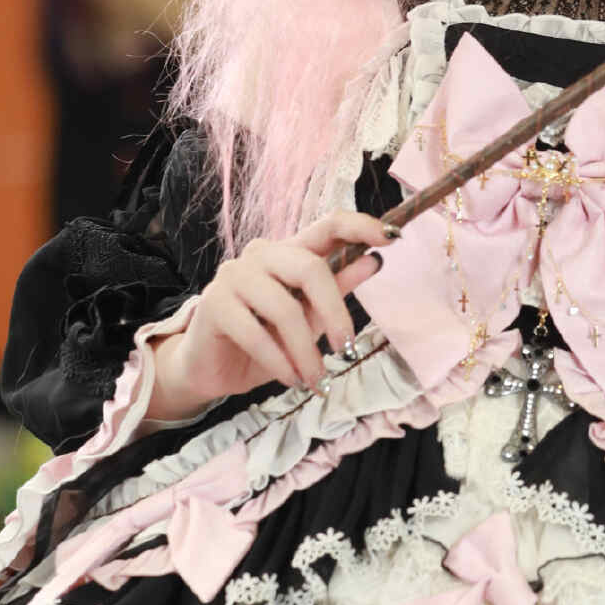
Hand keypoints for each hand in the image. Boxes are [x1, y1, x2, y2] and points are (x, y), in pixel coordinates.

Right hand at [151, 212, 389, 414]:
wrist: (212, 369)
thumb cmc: (265, 341)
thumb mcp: (311, 319)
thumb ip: (338, 289)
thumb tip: (374, 262)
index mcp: (289, 252)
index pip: (327, 224)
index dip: (360, 226)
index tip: (392, 237)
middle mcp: (261, 254)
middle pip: (309, 268)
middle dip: (335, 313)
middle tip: (347, 349)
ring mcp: (234, 275)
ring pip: (284, 308)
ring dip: (306, 352)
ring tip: (315, 379)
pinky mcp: (214, 304)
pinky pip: (255, 333)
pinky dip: (279, 361)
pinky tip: (291, 379)